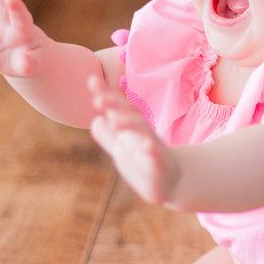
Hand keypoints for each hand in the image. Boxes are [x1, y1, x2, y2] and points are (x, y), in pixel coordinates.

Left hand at [88, 75, 179, 204]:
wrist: (172, 183)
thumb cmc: (144, 164)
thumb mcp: (123, 151)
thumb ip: (108, 137)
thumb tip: (97, 120)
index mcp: (132, 129)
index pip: (119, 108)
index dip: (106, 95)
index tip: (91, 80)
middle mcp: (143, 134)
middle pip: (131, 114)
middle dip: (115, 105)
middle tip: (98, 99)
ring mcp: (153, 148)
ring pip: (143, 131)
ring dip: (129, 123)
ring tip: (113, 120)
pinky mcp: (161, 165)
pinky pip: (157, 155)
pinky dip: (152, 149)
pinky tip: (147, 145)